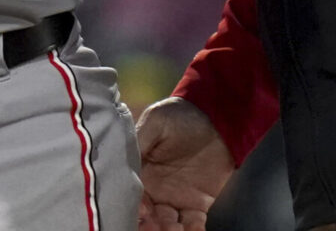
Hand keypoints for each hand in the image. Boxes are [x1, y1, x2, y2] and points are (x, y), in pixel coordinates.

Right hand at [136, 96, 233, 229]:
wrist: (215, 118)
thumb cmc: (180, 116)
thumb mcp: (155, 122)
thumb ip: (138, 141)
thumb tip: (120, 161)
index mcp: (140, 172)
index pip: (132, 195)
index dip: (134, 205)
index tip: (143, 210)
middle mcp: (155, 190)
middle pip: (147, 216)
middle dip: (149, 225)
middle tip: (156, 225)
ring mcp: (177, 199)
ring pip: (168, 224)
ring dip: (169, 230)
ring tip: (174, 228)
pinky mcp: (199, 204)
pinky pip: (194, 223)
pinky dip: (193, 230)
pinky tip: (192, 229)